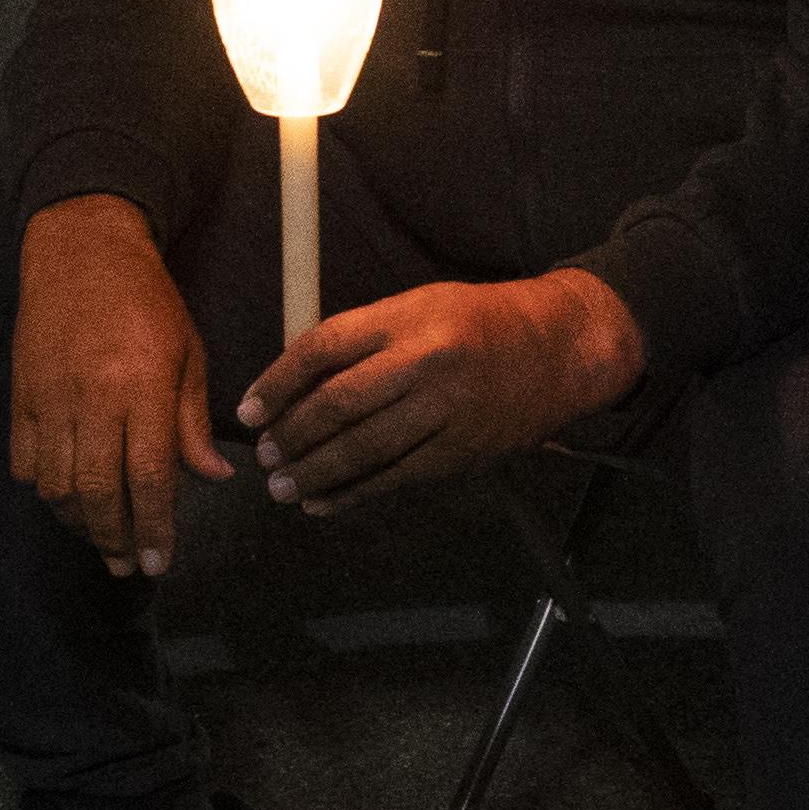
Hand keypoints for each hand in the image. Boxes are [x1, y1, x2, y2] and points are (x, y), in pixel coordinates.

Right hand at [11, 194, 230, 575]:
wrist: (81, 250)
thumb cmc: (147, 301)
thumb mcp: (188, 353)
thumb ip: (193, 422)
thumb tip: (214, 478)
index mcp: (141, 389)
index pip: (150, 478)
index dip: (155, 528)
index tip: (160, 562)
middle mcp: (92, 401)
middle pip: (98, 494)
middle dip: (114, 540)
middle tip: (130, 565)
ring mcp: (50, 400)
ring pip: (56, 486)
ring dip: (79, 522)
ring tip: (101, 537)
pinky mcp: (21, 395)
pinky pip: (25, 462)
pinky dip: (44, 489)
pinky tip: (66, 497)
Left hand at [244, 267, 645, 514]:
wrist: (558, 349)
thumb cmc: (478, 323)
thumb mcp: (420, 307)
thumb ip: (364, 340)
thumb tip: (296, 384)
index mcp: (408, 317)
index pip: (323, 347)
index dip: (277, 382)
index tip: (249, 410)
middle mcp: (426, 361)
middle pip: (339, 404)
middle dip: (292, 435)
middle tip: (265, 455)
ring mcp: (446, 410)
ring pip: (364, 448)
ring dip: (315, 472)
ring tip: (283, 487)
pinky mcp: (461, 451)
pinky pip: (396, 477)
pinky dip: (354, 494)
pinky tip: (325, 502)